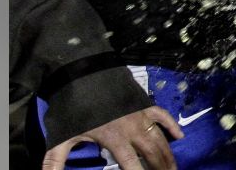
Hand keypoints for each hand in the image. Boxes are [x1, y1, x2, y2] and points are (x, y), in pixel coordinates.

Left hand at [43, 106, 181, 169]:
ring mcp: (141, 116)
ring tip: (174, 168)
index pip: (132, 165)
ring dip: (169, 155)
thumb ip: (55, 161)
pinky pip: (163, 116)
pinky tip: (180, 137)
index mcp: (115, 139)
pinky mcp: (145, 104)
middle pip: (152, 154)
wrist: (83, 74)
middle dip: (161, 168)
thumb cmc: (73, 108)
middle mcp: (133, 129)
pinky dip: (172, 126)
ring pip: (160, 139)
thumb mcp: (62, 137)